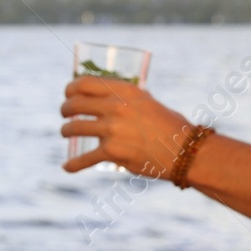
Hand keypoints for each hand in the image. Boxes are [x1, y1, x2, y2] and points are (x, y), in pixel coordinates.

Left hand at [59, 76, 195, 176]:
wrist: (185, 152)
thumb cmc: (169, 126)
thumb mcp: (147, 101)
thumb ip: (126, 99)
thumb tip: (105, 96)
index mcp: (125, 90)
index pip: (85, 83)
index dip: (71, 88)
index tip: (68, 94)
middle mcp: (116, 106)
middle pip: (75, 104)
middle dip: (65, 110)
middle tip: (65, 115)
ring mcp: (113, 129)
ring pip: (74, 128)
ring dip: (65, 131)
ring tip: (66, 134)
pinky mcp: (113, 152)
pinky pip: (85, 158)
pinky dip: (73, 165)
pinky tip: (67, 167)